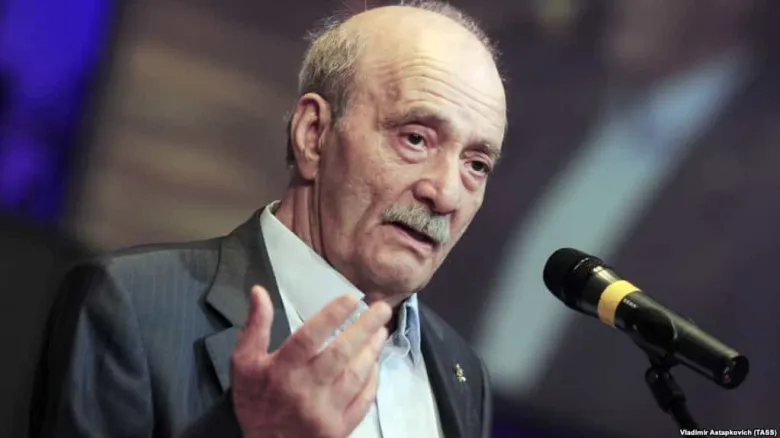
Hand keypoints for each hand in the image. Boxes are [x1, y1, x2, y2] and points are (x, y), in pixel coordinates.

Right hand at [230, 285, 390, 437]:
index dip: (332, 315)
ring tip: (382, 331)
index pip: (309, 337)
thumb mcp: (244, 363)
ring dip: (372, 351)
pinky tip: (376, 362)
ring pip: (355, 376)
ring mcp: (325, 411)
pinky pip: (363, 400)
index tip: (353, 298)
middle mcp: (305, 390)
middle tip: (382, 308)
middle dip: (364, 328)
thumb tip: (259, 291)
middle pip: (340, 354)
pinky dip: (372, 380)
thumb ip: (255, 328)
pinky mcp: (340, 428)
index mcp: (281, 370)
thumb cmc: (256, 401)